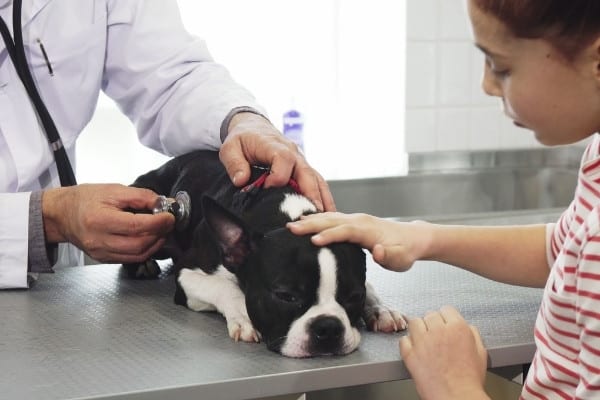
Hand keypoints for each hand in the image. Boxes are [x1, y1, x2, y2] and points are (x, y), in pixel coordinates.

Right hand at [42, 184, 174, 262]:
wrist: (62, 214)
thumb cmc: (85, 199)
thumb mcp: (113, 190)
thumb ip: (141, 196)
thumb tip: (164, 203)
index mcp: (99, 220)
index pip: (136, 226)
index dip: (157, 223)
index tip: (169, 216)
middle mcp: (98, 240)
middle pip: (139, 244)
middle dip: (159, 234)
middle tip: (168, 223)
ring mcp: (100, 253)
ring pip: (137, 255)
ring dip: (155, 244)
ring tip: (161, 231)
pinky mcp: (103, 259)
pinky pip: (130, 259)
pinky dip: (145, 250)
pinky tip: (149, 239)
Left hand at [219, 111, 334, 211]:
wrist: (253, 128)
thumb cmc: (243, 139)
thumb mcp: (230, 148)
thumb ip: (234, 163)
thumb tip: (241, 181)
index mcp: (276, 146)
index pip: (283, 161)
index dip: (277, 177)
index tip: (267, 189)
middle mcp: (293, 154)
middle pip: (307, 173)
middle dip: (311, 194)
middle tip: (312, 215)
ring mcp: (301, 162)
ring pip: (316, 179)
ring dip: (322, 198)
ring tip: (326, 218)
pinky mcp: (302, 169)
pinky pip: (317, 182)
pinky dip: (323, 196)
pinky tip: (327, 212)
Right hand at [287, 212, 431, 271]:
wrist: (414, 238)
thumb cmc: (406, 251)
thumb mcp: (401, 259)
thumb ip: (389, 256)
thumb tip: (377, 250)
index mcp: (369, 230)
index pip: (346, 231)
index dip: (330, 235)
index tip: (313, 241)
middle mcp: (360, 221)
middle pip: (333, 220)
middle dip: (312, 224)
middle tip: (291, 228)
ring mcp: (356, 219)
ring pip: (330, 217)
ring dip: (311, 220)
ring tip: (292, 224)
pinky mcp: (354, 221)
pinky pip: (333, 217)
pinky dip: (318, 218)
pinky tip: (306, 220)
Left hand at [399, 306, 488, 399]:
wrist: (456, 396)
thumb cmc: (469, 380)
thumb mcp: (480, 352)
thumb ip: (473, 334)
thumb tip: (467, 327)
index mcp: (457, 328)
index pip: (447, 309)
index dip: (446, 317)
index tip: (445, 323)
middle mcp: (438, 331)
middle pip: (430, 315)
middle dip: (433, 323)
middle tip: (436, 333)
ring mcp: (422, 341)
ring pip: (414, 322)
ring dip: (419, 329)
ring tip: (424, 339)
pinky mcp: (410, 353)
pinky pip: (403, 339)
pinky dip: (408, 343)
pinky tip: (415, 349)